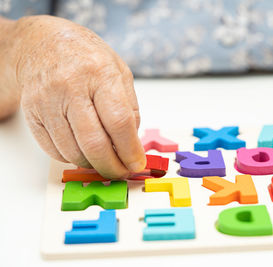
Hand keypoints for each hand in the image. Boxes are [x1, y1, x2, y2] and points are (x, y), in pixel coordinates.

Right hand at [15, 16, 145, 177]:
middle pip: (94, 143)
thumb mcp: (120, 72)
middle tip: (121, 172)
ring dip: (92, 164)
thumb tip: (133, 145)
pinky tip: (82, 150)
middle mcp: (70, 86)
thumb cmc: (87, 59)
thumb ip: (129, 108)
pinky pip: (54, 150)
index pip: (119, 122)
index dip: (130, 150)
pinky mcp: (31, 113)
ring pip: (72, 151)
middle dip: (111, 167)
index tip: (137, 164)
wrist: (44, 45)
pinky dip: (72, 158)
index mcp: (99, 73)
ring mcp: (47, 101)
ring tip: (103, 160)